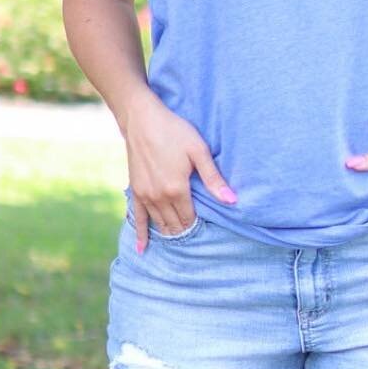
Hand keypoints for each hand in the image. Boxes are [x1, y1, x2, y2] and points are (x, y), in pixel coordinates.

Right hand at [123, 89, 237, 252]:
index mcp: (177, 189)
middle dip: (186, 231)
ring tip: (181, 240)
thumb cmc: (174, 131)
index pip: (190, 218)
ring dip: (170, 233)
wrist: (142, 119)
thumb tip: (232, 201)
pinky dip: (141, 234)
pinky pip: (137, 218)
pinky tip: (143, 249)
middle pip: (175, 224)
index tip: (208, 229)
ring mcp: (144, 195)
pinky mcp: (135, 191)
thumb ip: (213, 179)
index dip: (199, 225)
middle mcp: (159, 197)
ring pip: (160, 224)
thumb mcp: (199, 151)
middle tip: (197, 237)